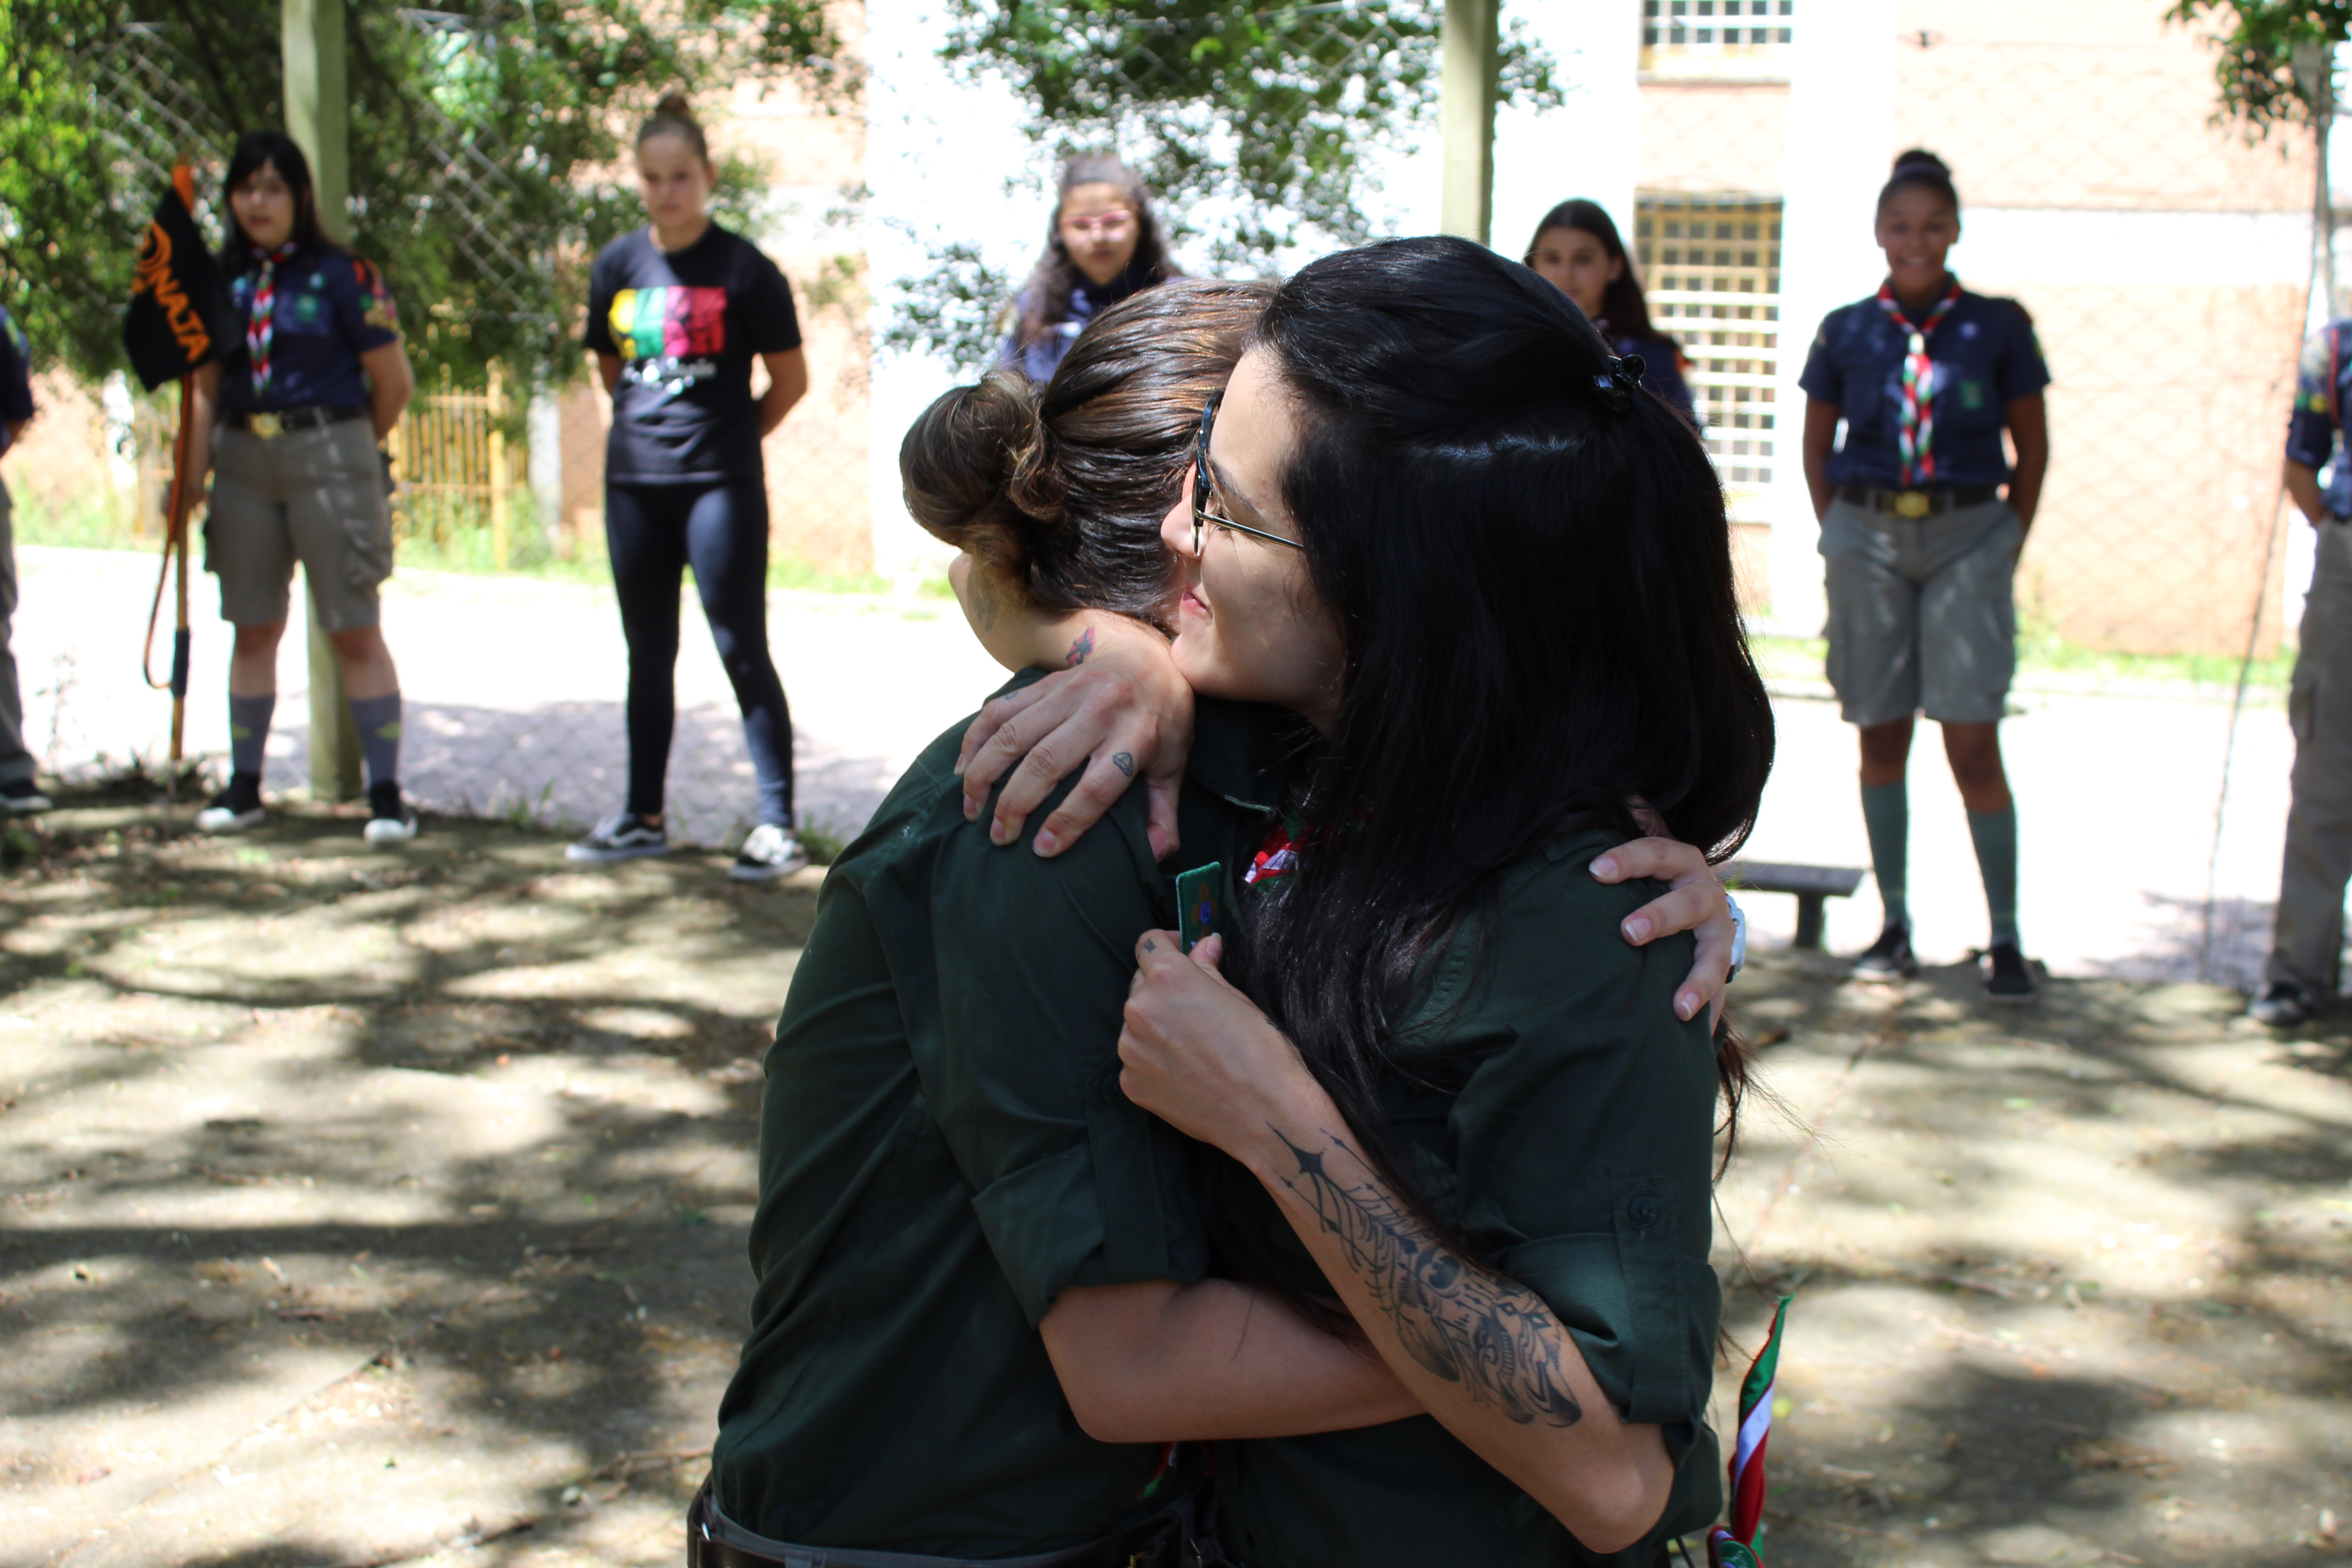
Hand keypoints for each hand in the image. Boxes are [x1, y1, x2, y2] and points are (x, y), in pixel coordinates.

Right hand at [956, 621, 1193, 859]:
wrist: (1148, 658)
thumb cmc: (1162, 724)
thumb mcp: (1175, 767)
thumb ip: (1165, 815)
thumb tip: (1153, 857)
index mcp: (1136, 737)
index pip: (1096, 787)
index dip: (1067, 821)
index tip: (1042, 850)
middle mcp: (1099, 710)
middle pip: (1046, 762)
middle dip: (1015, 805)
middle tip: (1000, 837)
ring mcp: (1067, 692)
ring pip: (1013, 735)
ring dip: (985, 775)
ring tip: (972, 811)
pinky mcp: (1043, 683)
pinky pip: (999, 710)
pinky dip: (975, 739)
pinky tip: (963, 770)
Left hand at [1118, 932, 1314, 1157]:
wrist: (1266, 1114)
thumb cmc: (1262, 1053)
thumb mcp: (1239, 999)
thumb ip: (1209, 969)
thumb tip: (1204, 944)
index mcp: (1168, 978)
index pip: (1149, 944)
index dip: (1167, 945)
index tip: (1181, 952)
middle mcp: (1139, 1009)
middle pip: (1141, 985)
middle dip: (1163, 989)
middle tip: (1196, 1008)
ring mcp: (1131, 1050)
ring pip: (1137, 1025)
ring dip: (1156, 1027)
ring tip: (1194, 1047)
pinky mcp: (1131, 1083)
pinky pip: (1137, 1060)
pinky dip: (1154, 1062)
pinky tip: (1186, 1073)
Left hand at [1588, 837, 1733, 1028]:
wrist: (1694, 906)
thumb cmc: (1647, 878)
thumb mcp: (1636, 853)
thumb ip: (1618, 827)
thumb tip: (1591, 789)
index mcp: (1676, 860)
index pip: (1654, 851)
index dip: (1627, 858)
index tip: (1594, 872)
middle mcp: (1702, 891)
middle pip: (1684, 902)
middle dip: (1659, 917)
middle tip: (1628, 934)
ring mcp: (1717, 928)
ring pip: (1711, 953)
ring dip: (1696, 978)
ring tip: (1678, 1006)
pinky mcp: (1721, 960)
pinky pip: (1717, 983)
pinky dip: (1704, 1003)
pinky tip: (1687, 1022)